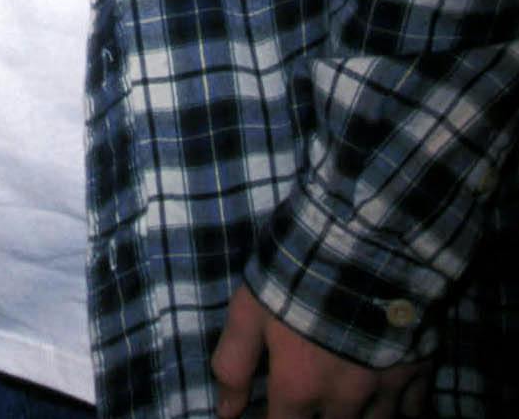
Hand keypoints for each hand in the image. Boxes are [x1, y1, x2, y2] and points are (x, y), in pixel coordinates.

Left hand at [212, 285, 431, 418]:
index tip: (272, 413)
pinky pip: (415, 407)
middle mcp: (343, 400)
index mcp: (300, 387)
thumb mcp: (250, 310)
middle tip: (312, 404)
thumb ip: (234, 363)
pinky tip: (396, 402)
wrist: (364, 243)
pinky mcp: (418, 367)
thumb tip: (226, 412)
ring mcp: (384, 386)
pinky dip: (404, 409)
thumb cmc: (296, 274)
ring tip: (350, 408)